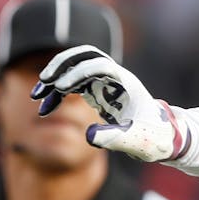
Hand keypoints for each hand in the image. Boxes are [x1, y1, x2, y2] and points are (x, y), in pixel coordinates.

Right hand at [32, 45, 186, 162]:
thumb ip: (115, 138)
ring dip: (54, 78)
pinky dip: (57, 94)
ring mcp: (104, 83)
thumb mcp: (137, 142)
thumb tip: (88, 136)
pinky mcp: (96, 93)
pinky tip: (44, 109)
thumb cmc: (154, 138)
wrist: (161, 137)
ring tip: (37, 96)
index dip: (79, 72)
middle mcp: (113, 78)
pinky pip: (71, 86)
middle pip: (84, 57)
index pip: (99, 65)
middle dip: (61, 65)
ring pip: (74, 69)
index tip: (61, 88)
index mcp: (126, 83)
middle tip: (44, 81)